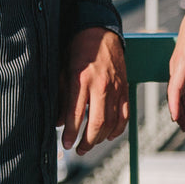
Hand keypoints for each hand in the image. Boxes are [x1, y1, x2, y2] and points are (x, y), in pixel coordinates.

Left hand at [59, 27, 127, 154]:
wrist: (101, 33)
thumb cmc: (77, 50)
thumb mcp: (63, 70)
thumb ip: (61, 97)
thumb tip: (59, 122)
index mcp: (82, 80)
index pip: (75, 115)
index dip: (70, 134)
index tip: (66, 144)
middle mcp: (101, 86)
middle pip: (97, 123)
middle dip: (86, 141)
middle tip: (78, 150)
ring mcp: (116, 88)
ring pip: (111, 122)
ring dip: (100, 138)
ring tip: (89, 145)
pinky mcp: (125, 89)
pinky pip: (124, 115)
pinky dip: (117, 129)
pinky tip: (108, 136)